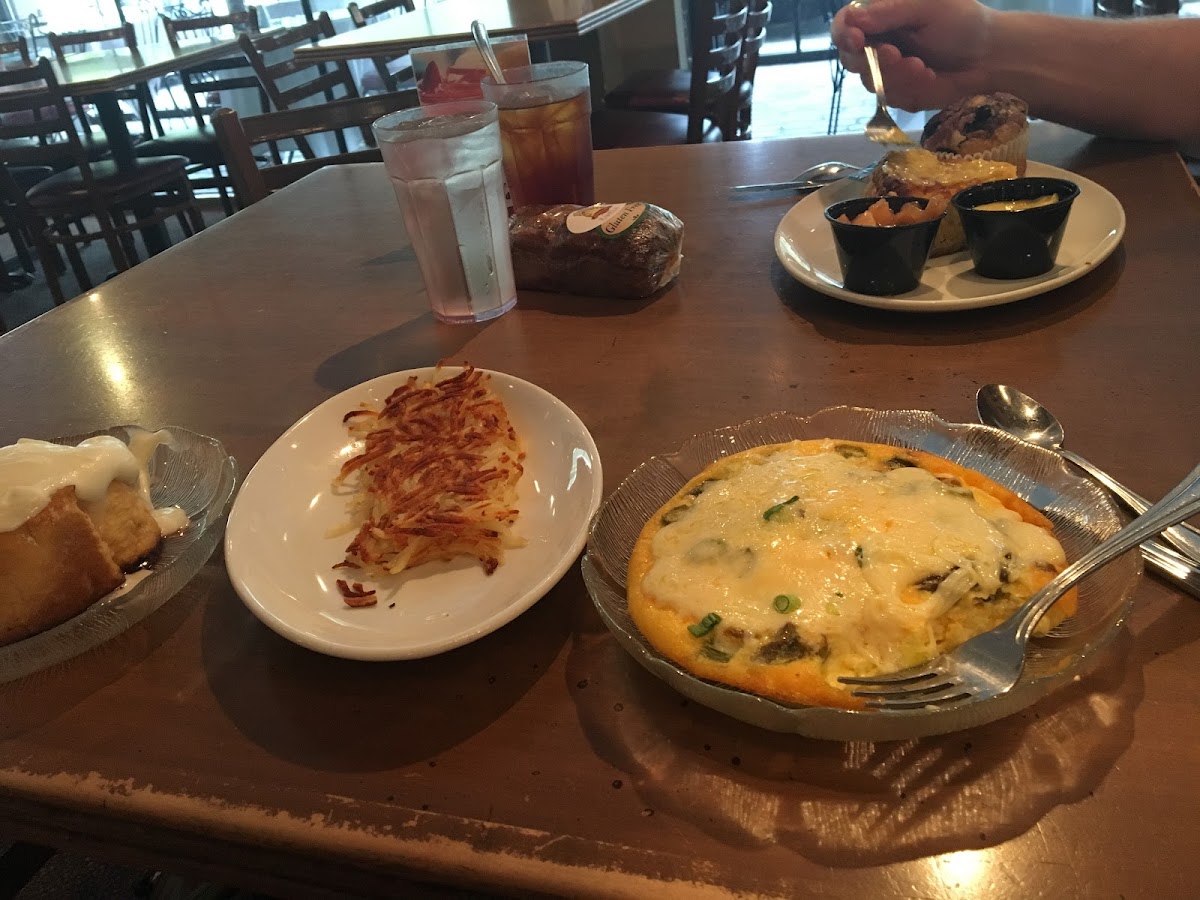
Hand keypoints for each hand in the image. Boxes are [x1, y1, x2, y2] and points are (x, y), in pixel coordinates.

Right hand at [832, 0, 993, 110]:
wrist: (989, 57)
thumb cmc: (962, 23)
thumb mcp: (928, 7)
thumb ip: (890, 11)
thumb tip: (853, 19)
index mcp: (880, 16)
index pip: (844, 24)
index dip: (843, 34)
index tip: (856, 41)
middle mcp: (877, 44)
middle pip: (849, 57)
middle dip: (872, 60)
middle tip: (896, 55)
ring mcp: (886, 72)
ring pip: (869, 81)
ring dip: (895, 76)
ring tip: (922, 67)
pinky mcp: (898, 94)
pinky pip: (889, 98)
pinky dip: (909, 89)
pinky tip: (928, 78)